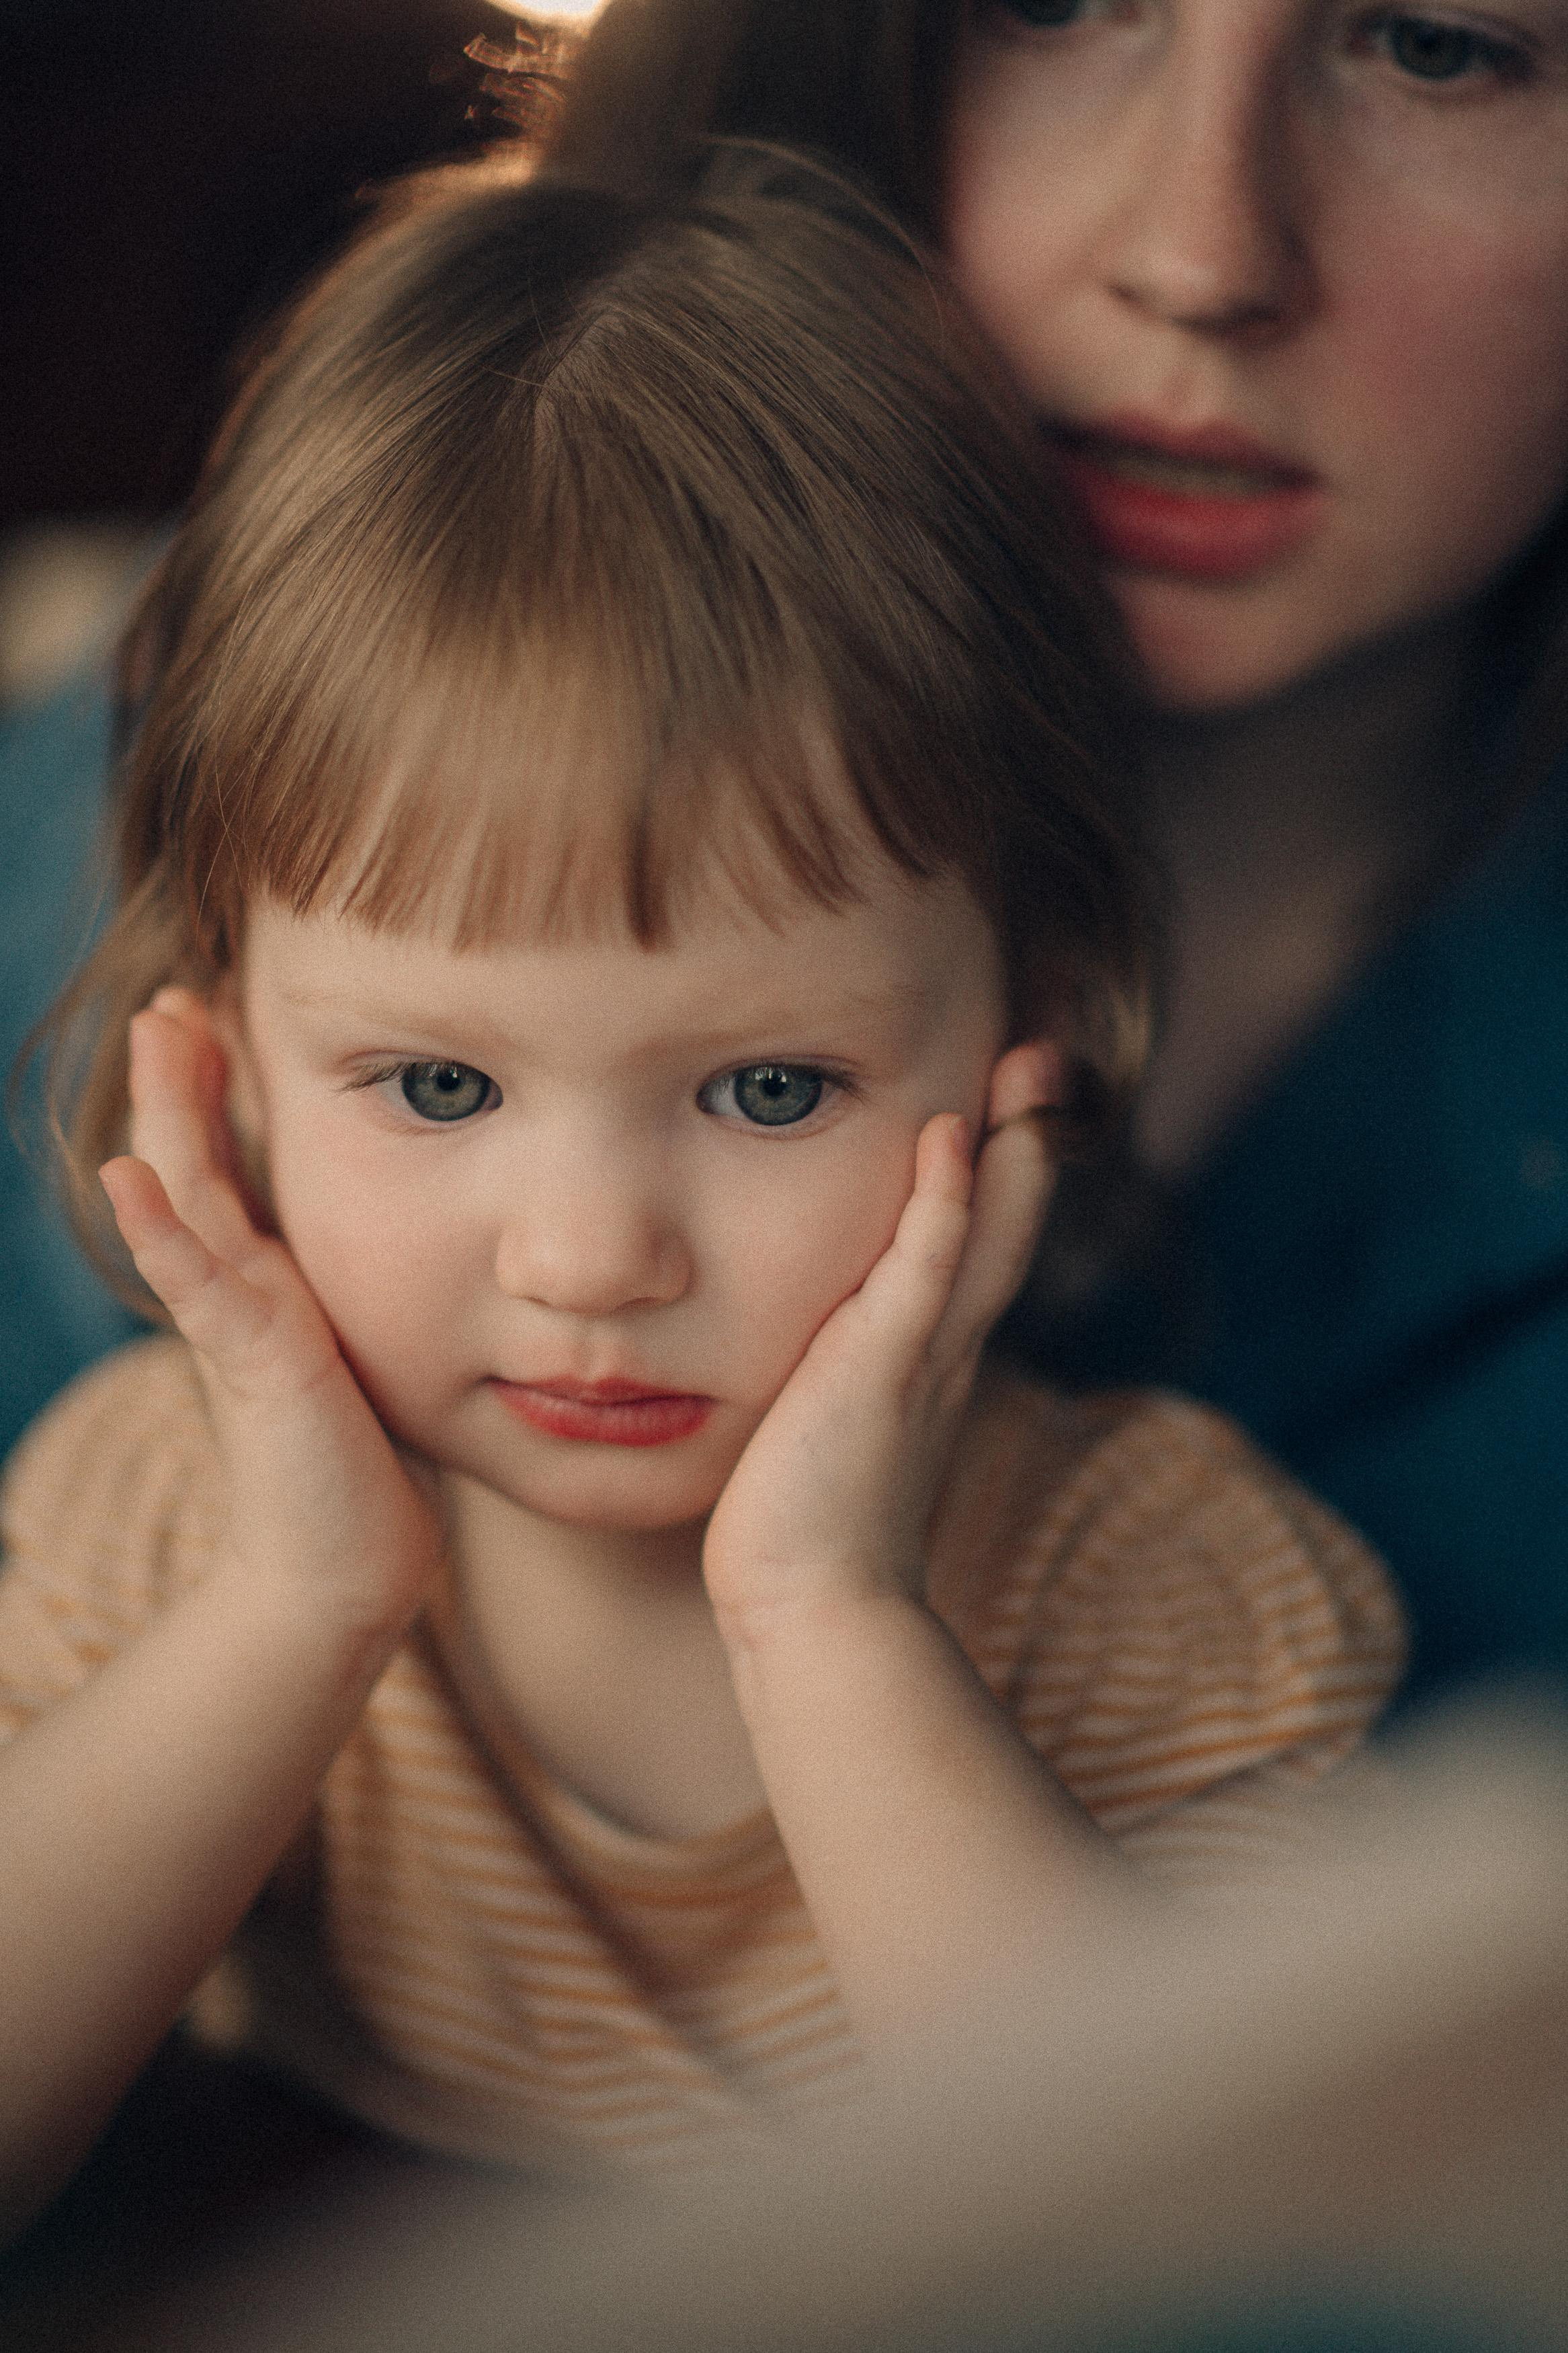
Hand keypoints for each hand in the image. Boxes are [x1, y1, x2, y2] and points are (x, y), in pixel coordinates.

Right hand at [99, 990, 441, 1637]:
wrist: (343, 1568)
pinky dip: (163, 1232)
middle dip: (183, 1080)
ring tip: (160, 1032)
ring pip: (191, 1201)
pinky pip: (199, 1287)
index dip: (219, 1095)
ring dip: (171, 1116)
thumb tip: (417, 1247)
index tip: (219, 1014)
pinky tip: (132, 1178)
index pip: (233, 1168)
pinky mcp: (253, 1366)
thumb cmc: (361, 1468)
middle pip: (199, 1163)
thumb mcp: (362, 1354)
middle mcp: (244, 1293)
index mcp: (270, 1285)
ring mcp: (238, 1326)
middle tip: (173, 998)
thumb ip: (362, 1299)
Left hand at [702, 1041, 1060, 1634]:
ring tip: (1027, 1061)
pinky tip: (950, 1136)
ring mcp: (924, 1357)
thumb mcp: (826, 1427)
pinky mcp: (886, 1370)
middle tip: (1044, 1051)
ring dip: (1011, 1144)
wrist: (812, 1610)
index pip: (978, 1244)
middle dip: (1030, 1134)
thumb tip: (813, 1353)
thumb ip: (835, 1378)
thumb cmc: (803, 1529)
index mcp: (932, 1358)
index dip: (1000, 1172)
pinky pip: (927, 1271)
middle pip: (1007, 1222)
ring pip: (987, 1231)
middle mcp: (946, 1349)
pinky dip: (943, 1202)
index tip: (1004, 1096)